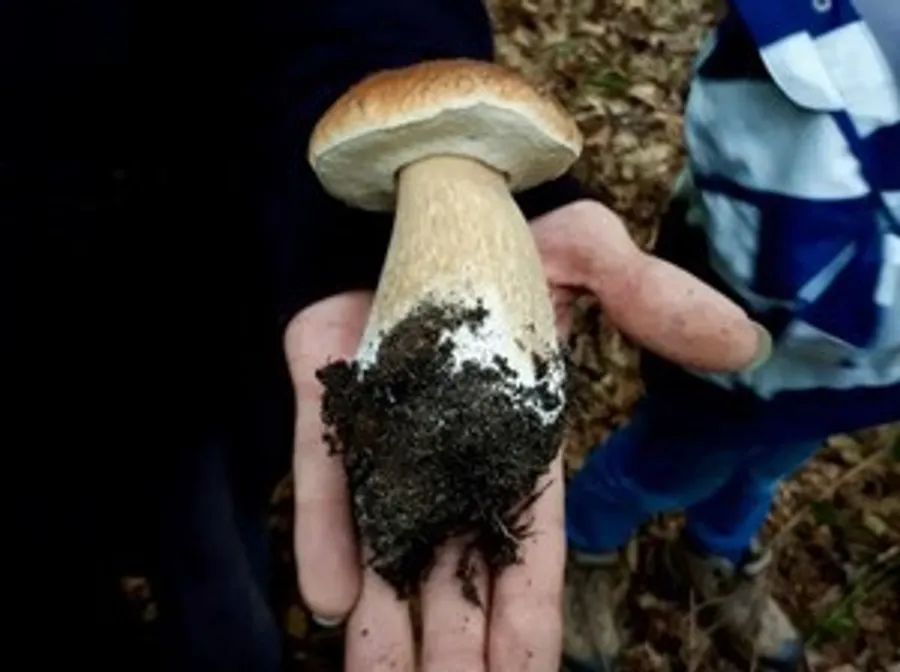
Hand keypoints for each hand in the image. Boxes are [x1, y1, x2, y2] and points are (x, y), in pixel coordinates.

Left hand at [285, 200, 765, 670]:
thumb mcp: (593, 255)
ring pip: (392, 540)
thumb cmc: (513, 223)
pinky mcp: (333, 398)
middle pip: (457, 567)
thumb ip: (655, 301)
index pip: (528, 547)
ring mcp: (391, 428)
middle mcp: (454, 448)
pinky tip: (332, 603)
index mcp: (519, 436)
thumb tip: (743, 344)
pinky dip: (329, 537)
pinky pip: (328, 478)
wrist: (424, 186)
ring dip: (388, 619)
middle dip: (455, 644)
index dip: (526, 619)